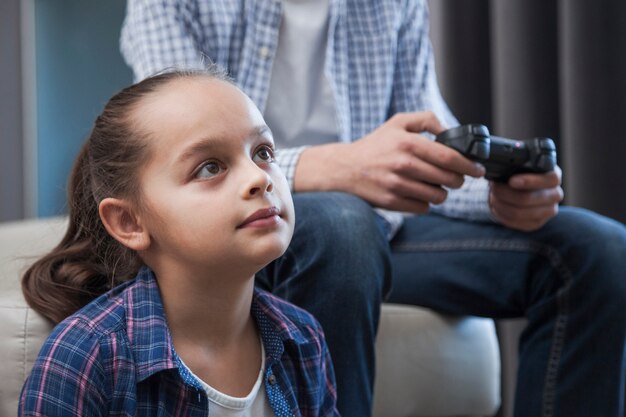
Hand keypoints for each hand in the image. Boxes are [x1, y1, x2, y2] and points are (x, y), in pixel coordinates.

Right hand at [294, 112, 485, 212]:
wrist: (345, 168)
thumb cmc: (374, 145)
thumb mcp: (397, 123)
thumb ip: (426, 120)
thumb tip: (449, 130)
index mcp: (408, 143)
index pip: (449, 158)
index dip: (469, 166)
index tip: (478, 170)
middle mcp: (403, 165)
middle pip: (448, 179)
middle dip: (458, 180)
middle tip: (456, 178)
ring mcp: (397, 185)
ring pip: (437, 197)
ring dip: (441, 193)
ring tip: (435, 186)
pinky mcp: (392, 202)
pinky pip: (423, 209)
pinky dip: (425, 204)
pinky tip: (418, 194)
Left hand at [489, 166, 563, 230]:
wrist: (519, 190)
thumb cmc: (520, 174)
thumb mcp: (521, 164)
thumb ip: (518, 164)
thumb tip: (505, 166)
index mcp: (554, 176)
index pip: (549, 180)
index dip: (529, 181)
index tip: (511, 181)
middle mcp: (555, 194)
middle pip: (528, 198)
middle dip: (505, 193)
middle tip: (494, 188)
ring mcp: (548, 211)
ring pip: (519, 212)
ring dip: (501, 204)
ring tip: (493, 197)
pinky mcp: (537, 223)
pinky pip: (516, 222)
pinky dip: (502, 215)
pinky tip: (496, 207)